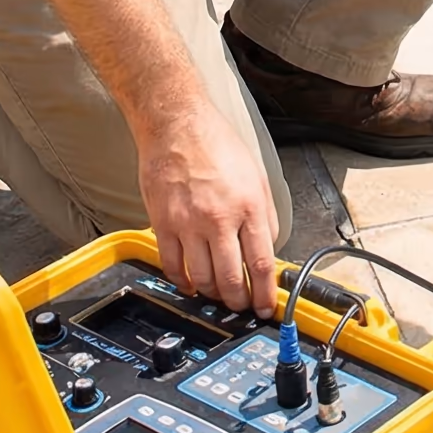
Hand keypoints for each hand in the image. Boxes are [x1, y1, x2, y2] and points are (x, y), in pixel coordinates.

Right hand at [134, 102, 280, 318]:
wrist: (177, 125)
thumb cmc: (216, 144)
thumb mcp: (256, 176)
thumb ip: (265, 215)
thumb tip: (268, 247)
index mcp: (249, 206)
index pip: (262, 263)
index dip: (266, 293)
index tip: (266, 306)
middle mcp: (220, 218)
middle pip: (231, 278)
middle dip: (239, 300)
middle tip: (242, 306)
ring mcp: (189, 223)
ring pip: (202, 278)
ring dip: (212, 294)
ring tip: (218, 296)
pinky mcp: (163, 223)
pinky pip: (173, 265)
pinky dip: (182, 282)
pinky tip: (190, 284)